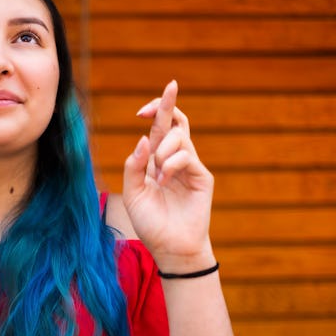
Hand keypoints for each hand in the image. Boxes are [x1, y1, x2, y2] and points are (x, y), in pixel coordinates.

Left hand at [122, 80, 214, 270]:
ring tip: (157, 175)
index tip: (142, 110)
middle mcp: (174, 160)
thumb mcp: (132, 193)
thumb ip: (133, 167)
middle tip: (168, 89)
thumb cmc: (150, 223)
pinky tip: (163, 181)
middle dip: (167, 104)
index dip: (156, 111)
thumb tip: (143, 138)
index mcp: (155, 161)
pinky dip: (170, 164)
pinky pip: (185, 156)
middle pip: (175, 122)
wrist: (169, 247)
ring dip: (162, 150)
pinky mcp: (202, 177)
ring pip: (179, 137)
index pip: (159, 128)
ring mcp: (190, 167)